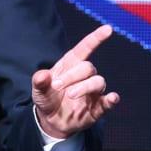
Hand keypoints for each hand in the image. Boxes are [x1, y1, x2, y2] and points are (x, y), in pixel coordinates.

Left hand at [32, 24, 119, 139]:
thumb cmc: (46, 98)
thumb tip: (42, 75)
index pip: (85, 48)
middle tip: (56, 86)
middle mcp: (85, 75)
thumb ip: (39, 81)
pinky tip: (112, 98)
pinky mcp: (97, 107)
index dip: (96, 38)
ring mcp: (93, 91)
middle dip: (72, 76)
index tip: (108, 29)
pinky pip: (108, 102)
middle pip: (88, 68)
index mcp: (71, 65)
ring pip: (98, 82)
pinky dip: (111, 100)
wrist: (50, 120)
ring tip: (69, 95)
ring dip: (84, 87)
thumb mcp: (38, 90)